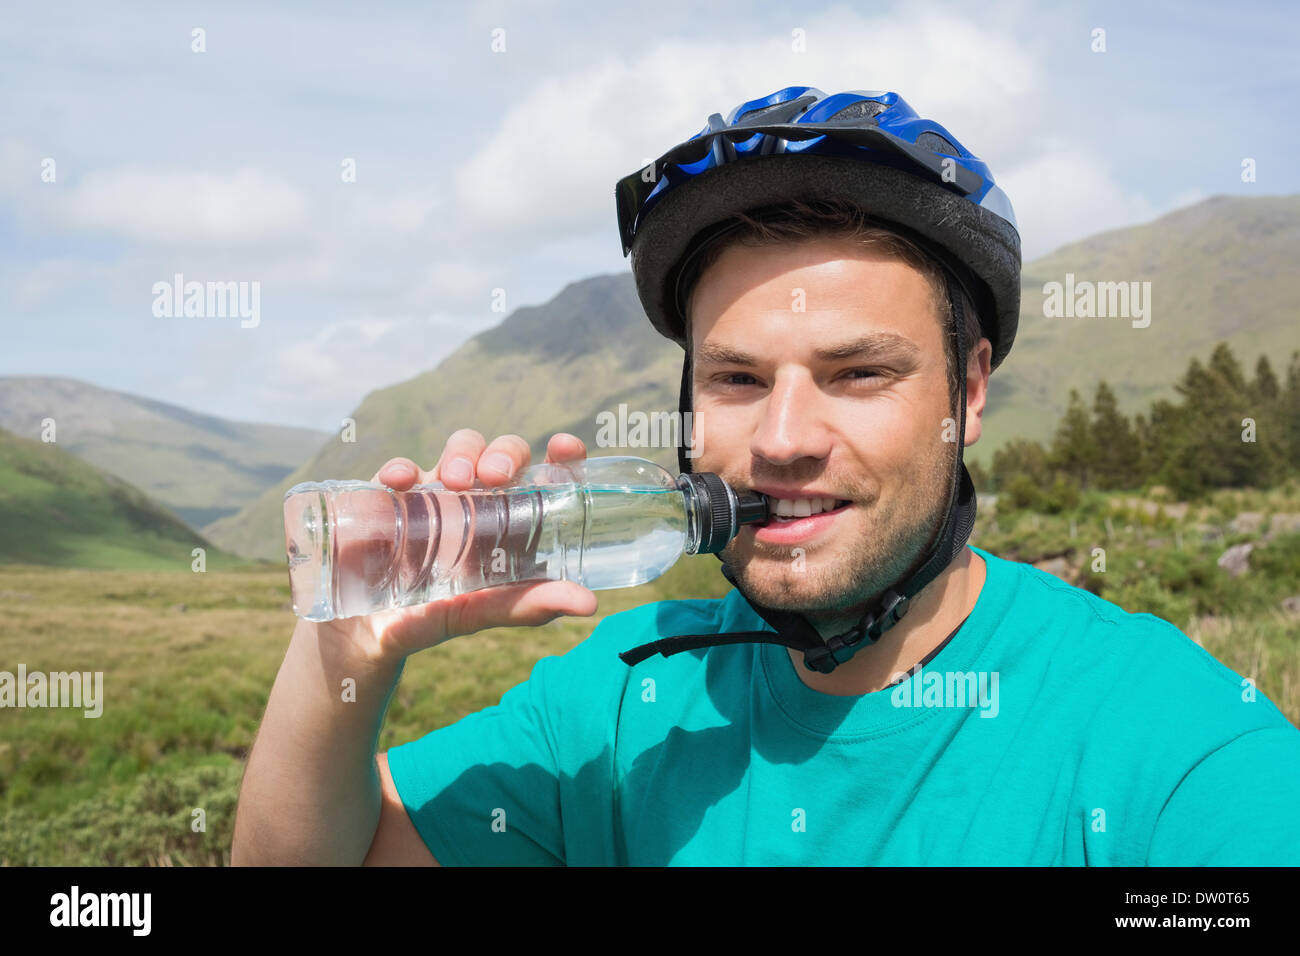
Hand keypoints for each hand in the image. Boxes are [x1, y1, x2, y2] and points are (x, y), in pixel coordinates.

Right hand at [307, 431, 596, 666]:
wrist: (365, 634)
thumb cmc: (431, 618)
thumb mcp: (478, 613)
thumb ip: (528, 606)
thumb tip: (588, 604)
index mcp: (508, 520)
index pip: (541, 476)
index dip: (559, 456)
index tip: (566, 447)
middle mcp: (477, 498)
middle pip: (501, 453)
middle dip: (504, 453)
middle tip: (495, 476)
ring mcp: (434, 492)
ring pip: (459, 449)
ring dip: (462, 453)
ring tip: (454, 479)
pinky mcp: (388, 495)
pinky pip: (397, 469)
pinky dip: (400, 467)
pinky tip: (400, 480)